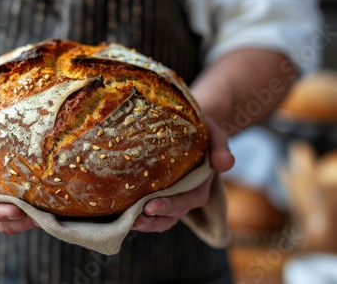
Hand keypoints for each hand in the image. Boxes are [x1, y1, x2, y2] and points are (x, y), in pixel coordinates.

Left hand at [132, 116, 233, 231]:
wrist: (190, 124)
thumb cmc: (202, 128)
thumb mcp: (214, 133)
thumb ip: (220, 147)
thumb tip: (225, 164)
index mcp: (200, 184)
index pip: (189, 200)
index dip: (171, 206)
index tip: (151, 206)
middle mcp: (186, 194)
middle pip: (172, 214)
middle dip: (154, 219)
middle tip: (135, 218)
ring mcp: (172, 196)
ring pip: (162, 218)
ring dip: (146, 223)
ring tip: (129, 221)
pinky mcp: (158, 192)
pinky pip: (151, 210)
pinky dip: (139, 215)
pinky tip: (122, 214)